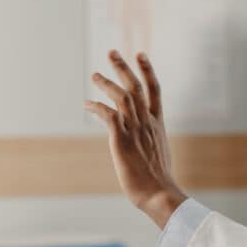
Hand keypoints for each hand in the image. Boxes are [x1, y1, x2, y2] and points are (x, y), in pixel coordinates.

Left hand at [85, 51, 185, 227]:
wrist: (159, 194)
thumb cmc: (158, 183)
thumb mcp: (158, 157)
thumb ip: (151, 145)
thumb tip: (147, 148)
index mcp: (158, 126)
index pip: (155, 91)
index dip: (147, 71)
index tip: (141, 55)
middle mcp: (147, 123)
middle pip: (136, 87)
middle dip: (124, 67)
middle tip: (112, 52)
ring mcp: (135, 130)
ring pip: (122, 97)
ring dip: (106, 83)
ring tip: (94, 75)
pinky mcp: (122, 140)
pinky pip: (108, 115)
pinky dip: (97, 107)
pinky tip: (87, 104)